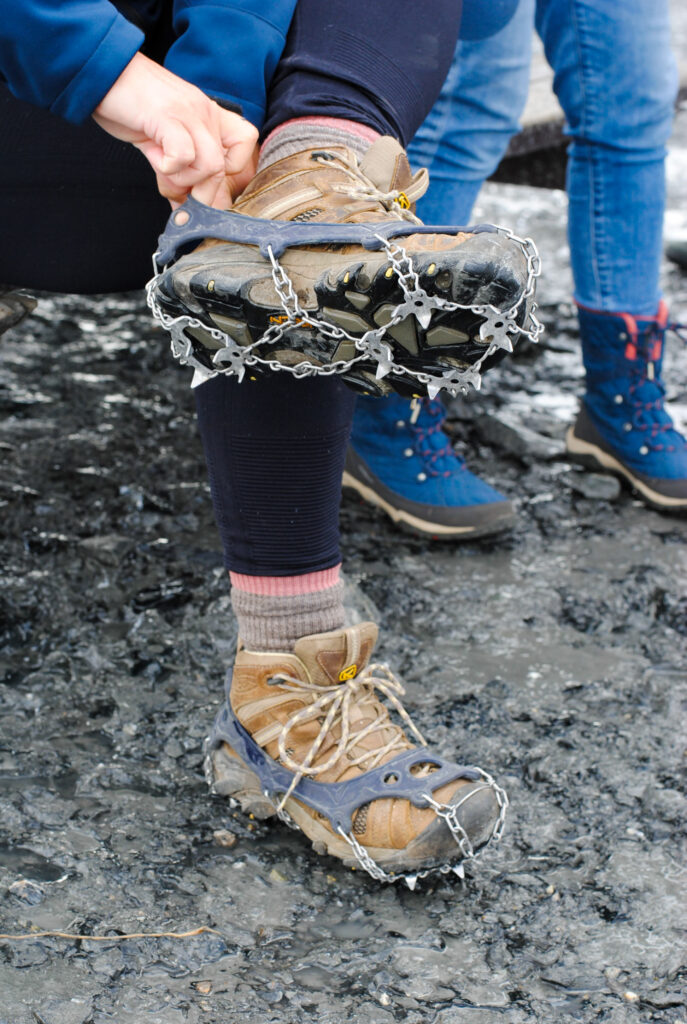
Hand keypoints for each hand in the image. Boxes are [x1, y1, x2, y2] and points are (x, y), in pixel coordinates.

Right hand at [92, 52, 257, 207]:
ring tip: (163, 168)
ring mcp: (188, 112)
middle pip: (224, 168)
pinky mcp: (166, 116)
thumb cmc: (130, 105)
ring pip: (210, 165)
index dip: (226, 173)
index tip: (199, 183)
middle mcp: (204, 112)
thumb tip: (185, 208)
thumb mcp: (162, 140)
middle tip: (176, 194)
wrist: (102, 71)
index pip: (244, 145)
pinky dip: (169, 169)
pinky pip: (184, 156)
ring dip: (185, 180)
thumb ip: (177, 171)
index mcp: (208, 114)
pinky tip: (154, 157)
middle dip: (200, 193)